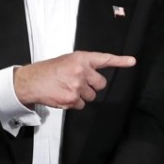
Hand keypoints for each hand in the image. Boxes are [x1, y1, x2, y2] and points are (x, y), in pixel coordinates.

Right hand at [14, 51, 134, 109]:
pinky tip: (64, 95)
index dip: (120, 61)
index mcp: (81, 58)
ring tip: (68, 88)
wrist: (30, 82)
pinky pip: (82, 105)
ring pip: (92, 96)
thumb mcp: (68, 60)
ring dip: (82, 95)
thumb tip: (96, 75)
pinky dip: (74, 103)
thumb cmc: (49, 70)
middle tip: (78, 82)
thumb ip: (84, 65)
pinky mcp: (72, 99)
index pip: (105, 59)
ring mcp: (77, 86)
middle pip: (101, 84)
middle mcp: (81, 71)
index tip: (132, 61)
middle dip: (92, 85)